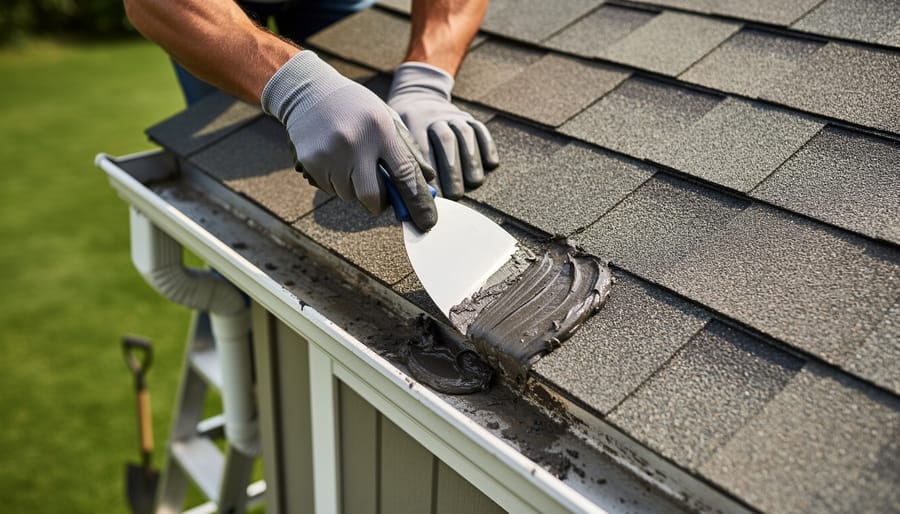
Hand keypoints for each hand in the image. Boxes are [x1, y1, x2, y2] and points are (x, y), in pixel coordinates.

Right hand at [262, 51, 437, 230]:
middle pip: (372, 197)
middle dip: (380, 203)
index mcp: (380, 129)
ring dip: (355, 189)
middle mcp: (355, 142)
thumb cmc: (357, 107)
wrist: (309, 90)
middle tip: (380, 194)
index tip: (426, 221)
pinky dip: (337, 183)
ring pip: (349, 196)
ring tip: (351, 162)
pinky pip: (330, 190)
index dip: (417, 201)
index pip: (404, 173)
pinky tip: (334, 159)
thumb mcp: (387, 119)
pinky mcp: (310, 161)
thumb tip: (427, 183)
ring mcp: (329, 153)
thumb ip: (408, 151)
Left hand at [388, 62, 498, 198]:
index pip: (422, 148)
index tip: (433, 194)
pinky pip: (480, 129)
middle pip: (445, 141)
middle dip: (452, 170)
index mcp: (412, 122)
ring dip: (471, 160)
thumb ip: (401, 162)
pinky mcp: (467, 116)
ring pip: (465, 135)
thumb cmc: (402, 129)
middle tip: (455, 195)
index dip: (429, 172)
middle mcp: (433, 117)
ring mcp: (452, 115)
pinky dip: (487, 145)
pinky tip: (490, 164)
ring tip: (473, 183)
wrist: (417, 96)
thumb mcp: (394, 138)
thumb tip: (409, 197)